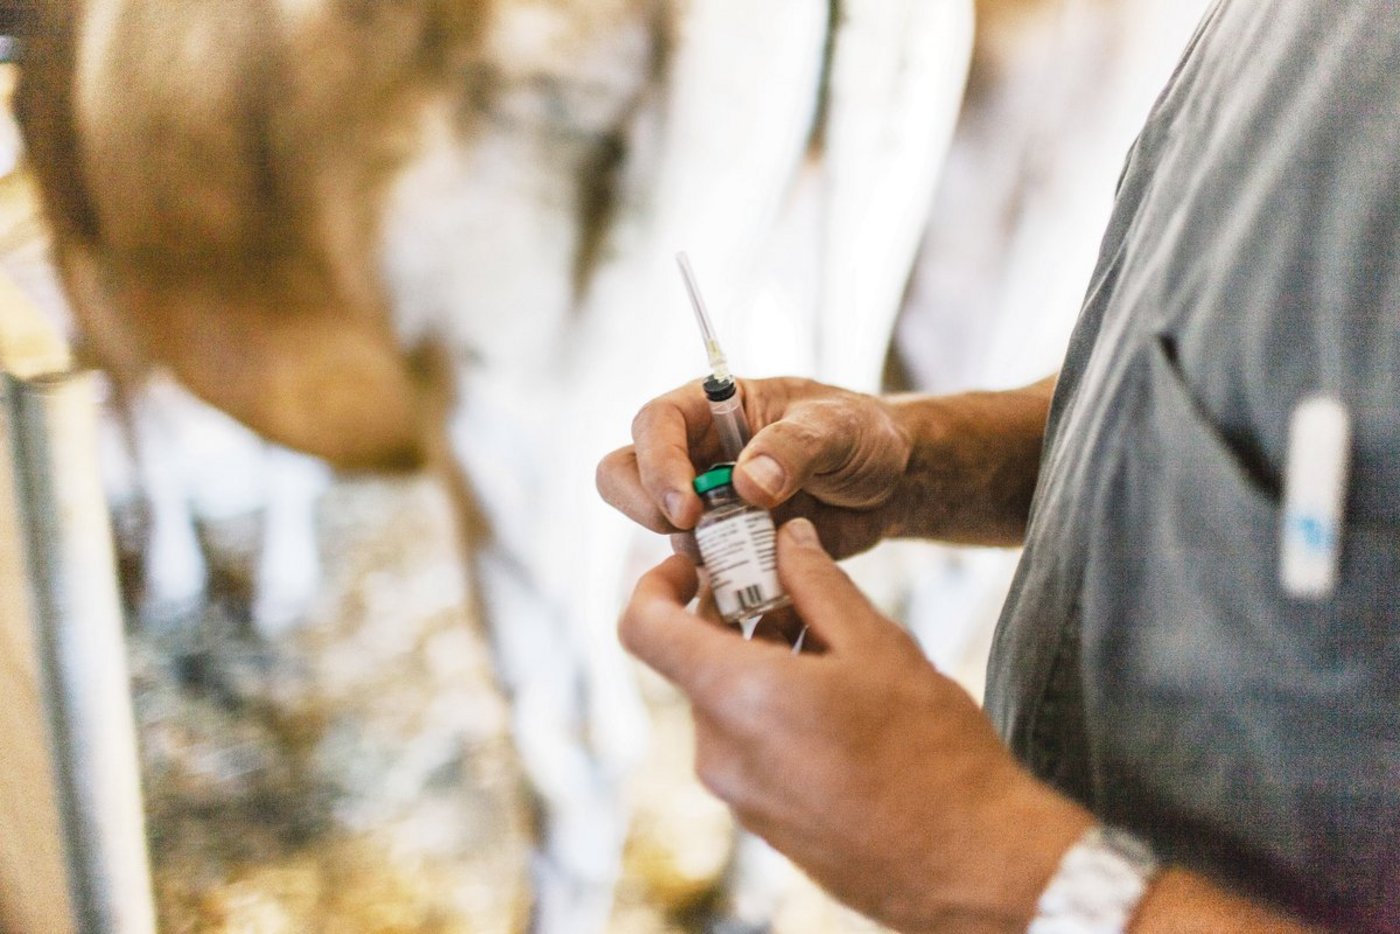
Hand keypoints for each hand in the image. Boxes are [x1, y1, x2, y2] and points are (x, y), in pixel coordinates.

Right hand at [597, 377, 910, 558]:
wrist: (891, 485)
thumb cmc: (862, 436)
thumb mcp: (840, 429)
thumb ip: (795, 448)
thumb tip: (747, 483)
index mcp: (712, 407)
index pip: (655, 425)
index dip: (658, 464)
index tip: (688, 506)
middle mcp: (695, 453)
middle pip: (623, 475)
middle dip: (644, 506)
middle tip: (691, 528)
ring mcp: (705, 503)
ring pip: (659, 530)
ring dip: (695, 548)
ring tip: (757, 549)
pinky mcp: (724, 547)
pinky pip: (698, 570)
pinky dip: (720, 580)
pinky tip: (765, 578)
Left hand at [619, 518, 1092, 930]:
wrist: (972, 866)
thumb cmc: (932, 753)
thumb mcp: (878, 646)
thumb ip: (818, 584)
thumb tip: (787, 539)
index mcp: (738, 698)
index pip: (643, 626)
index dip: (657, 581)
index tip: (697, 562)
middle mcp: (721, 751)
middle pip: (695, 661)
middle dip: (734, 615)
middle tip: (793, 586)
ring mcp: (740, 795)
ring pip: (727, 702)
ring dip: (761, 660)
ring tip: (832, 639)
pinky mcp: (764, 823)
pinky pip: (748, 745)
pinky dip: (774, 706)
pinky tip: (838, 695)